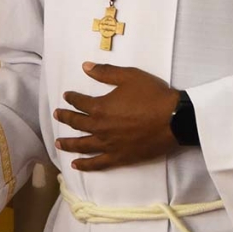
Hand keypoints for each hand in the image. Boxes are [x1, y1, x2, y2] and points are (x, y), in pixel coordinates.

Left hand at [54, 63, 180, 170]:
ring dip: (69, 144)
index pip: (80, 102)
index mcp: (100, 108)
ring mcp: (109, 145)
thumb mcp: (128, 77)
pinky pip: (98, 163)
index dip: (72, 98)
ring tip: (58, 143)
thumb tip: (85, 67)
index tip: (67, 96)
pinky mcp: (120, 157)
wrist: (175, 119)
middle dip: (66, 118)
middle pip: (78, 124)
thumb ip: (105, 72)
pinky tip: (76, 165)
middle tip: (57, 115)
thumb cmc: (152, 96)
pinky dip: (86, 165)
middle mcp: (101, 128)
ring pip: (83, 146)